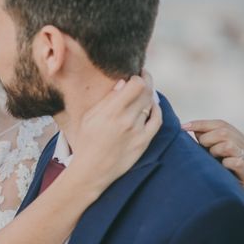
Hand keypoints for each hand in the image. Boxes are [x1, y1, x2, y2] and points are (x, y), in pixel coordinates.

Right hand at [71, 71, 161, 193]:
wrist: (92, 170)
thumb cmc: (87, 141)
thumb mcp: (90, 116)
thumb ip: (108, 99)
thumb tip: (123, 82)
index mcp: (111, 111)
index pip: (136, 85)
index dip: (138, 76)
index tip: (135, 74)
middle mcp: (127, 120)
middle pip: (146, 92)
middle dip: (146, 81)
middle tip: (142, 77)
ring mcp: (137, 131)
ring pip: (150, 104)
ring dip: (148, 95)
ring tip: (143, 92)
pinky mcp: (144, 142)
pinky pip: (157, 120)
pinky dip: (157, 110)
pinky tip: (152, 106)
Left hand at [181, 119, 243, 219]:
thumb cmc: (226, 176)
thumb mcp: (214, 155)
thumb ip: (206, 141)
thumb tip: (189, 127)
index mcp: (240, 139)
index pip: (221, 124)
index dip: (201, 124)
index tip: (182, 127)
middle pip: (224, 132)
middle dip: (206, 138)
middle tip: (201, 149)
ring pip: (228, 145)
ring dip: (214, 151)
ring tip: (212, 159)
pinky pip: (236, 163)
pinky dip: (225, 163)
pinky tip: (221, 167)